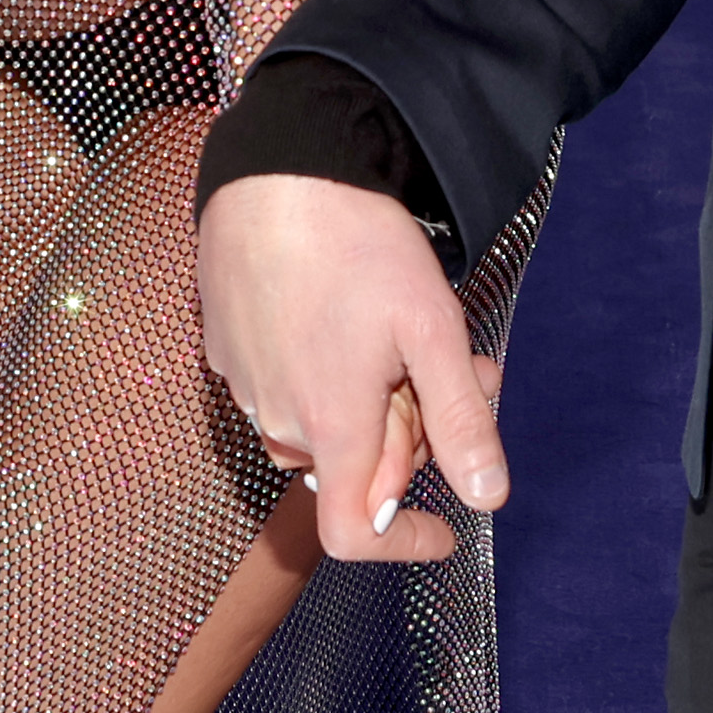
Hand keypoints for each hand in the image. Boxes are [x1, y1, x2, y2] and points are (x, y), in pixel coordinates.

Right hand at [197, 174, 504, 563]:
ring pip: (319, 425)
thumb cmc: (356, 244)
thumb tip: (488, 497)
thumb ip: (460, 421)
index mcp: (330, 426)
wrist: (276, 169)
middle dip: (411, 437)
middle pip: (350, 469)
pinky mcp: (224, 344)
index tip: (443, 525)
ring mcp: (244, 382)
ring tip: (409, 334)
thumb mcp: (431, 329)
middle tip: (464, 371)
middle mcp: (277, 419)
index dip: (401, 543)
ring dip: (370, 403)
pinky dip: (325, 371)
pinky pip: (282, 385)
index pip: (352, 533)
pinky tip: (349, 314)